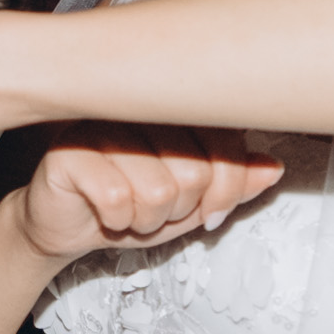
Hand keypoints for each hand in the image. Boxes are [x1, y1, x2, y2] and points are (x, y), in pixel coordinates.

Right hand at [11, 123, 283, 261]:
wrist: (61, 224)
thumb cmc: (124, 205)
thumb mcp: (190, 203)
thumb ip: (232, 184)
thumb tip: (272, 169)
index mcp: (175, 110)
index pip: (227, 144)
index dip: (226, 191)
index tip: (208, 209)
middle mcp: (140, 109)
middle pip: (195, 173)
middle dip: (179, 210)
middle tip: (154, 208)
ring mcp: (102, 126)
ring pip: (157, 190)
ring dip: (145, 219)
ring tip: (128, 210)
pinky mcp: (69, 150)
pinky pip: (116, 199)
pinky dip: (115, 221)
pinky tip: (102, 211)